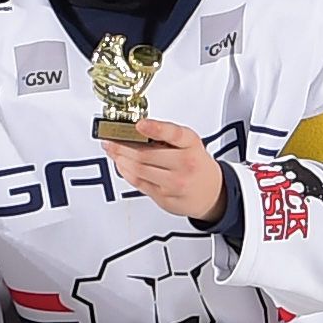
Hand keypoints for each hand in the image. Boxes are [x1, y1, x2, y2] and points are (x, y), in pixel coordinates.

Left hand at [110, 118, 228, 224]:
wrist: (212, 193)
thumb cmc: (196, 164)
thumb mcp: (189, 143)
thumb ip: (166, 136)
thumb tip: (134, 131)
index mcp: (191, 145)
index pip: (174, 134)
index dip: (155, 128)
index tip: (140, 124)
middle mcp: (185, 164)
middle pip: (145, 155)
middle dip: (122, 146)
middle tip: (110, 139)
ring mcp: (175, 184)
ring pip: (138, 170)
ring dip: (120, 159)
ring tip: (112, 151)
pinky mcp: (165, 198)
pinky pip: (139, 184)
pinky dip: (125, 172)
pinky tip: (121, 165)